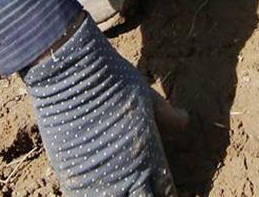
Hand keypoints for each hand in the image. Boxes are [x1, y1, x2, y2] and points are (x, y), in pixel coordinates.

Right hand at [22, 16, 174, 195]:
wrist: (74, 74)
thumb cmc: (115, 81)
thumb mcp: (150, 99)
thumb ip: (168, 116)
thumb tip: (185, 120)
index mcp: (151, 156)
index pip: (167, 193)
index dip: (166, 194)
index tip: (161, 190)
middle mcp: (128, 174)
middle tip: (141, 190)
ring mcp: (99, 179)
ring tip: (119, 189)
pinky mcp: (72, 177)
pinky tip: (96, 189)